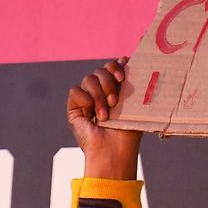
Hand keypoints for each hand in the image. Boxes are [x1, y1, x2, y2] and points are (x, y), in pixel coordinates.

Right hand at [67, 58, 141, 179]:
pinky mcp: (74, 108)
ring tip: (104, 115)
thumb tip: (126, 57)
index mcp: (115, 91)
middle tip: (114, 102)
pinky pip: (75, 91)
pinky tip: (91, 116)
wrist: (113, 150)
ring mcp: (86, 100)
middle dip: (108, 83)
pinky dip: (85, 101)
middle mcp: (100, 93)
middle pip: (100, 70)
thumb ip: (130, 81)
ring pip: (88, 78)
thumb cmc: (127, 132)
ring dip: (98, 95)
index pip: (111, 68)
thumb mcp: (132, 103)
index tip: (122, 78)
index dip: (116, 67)